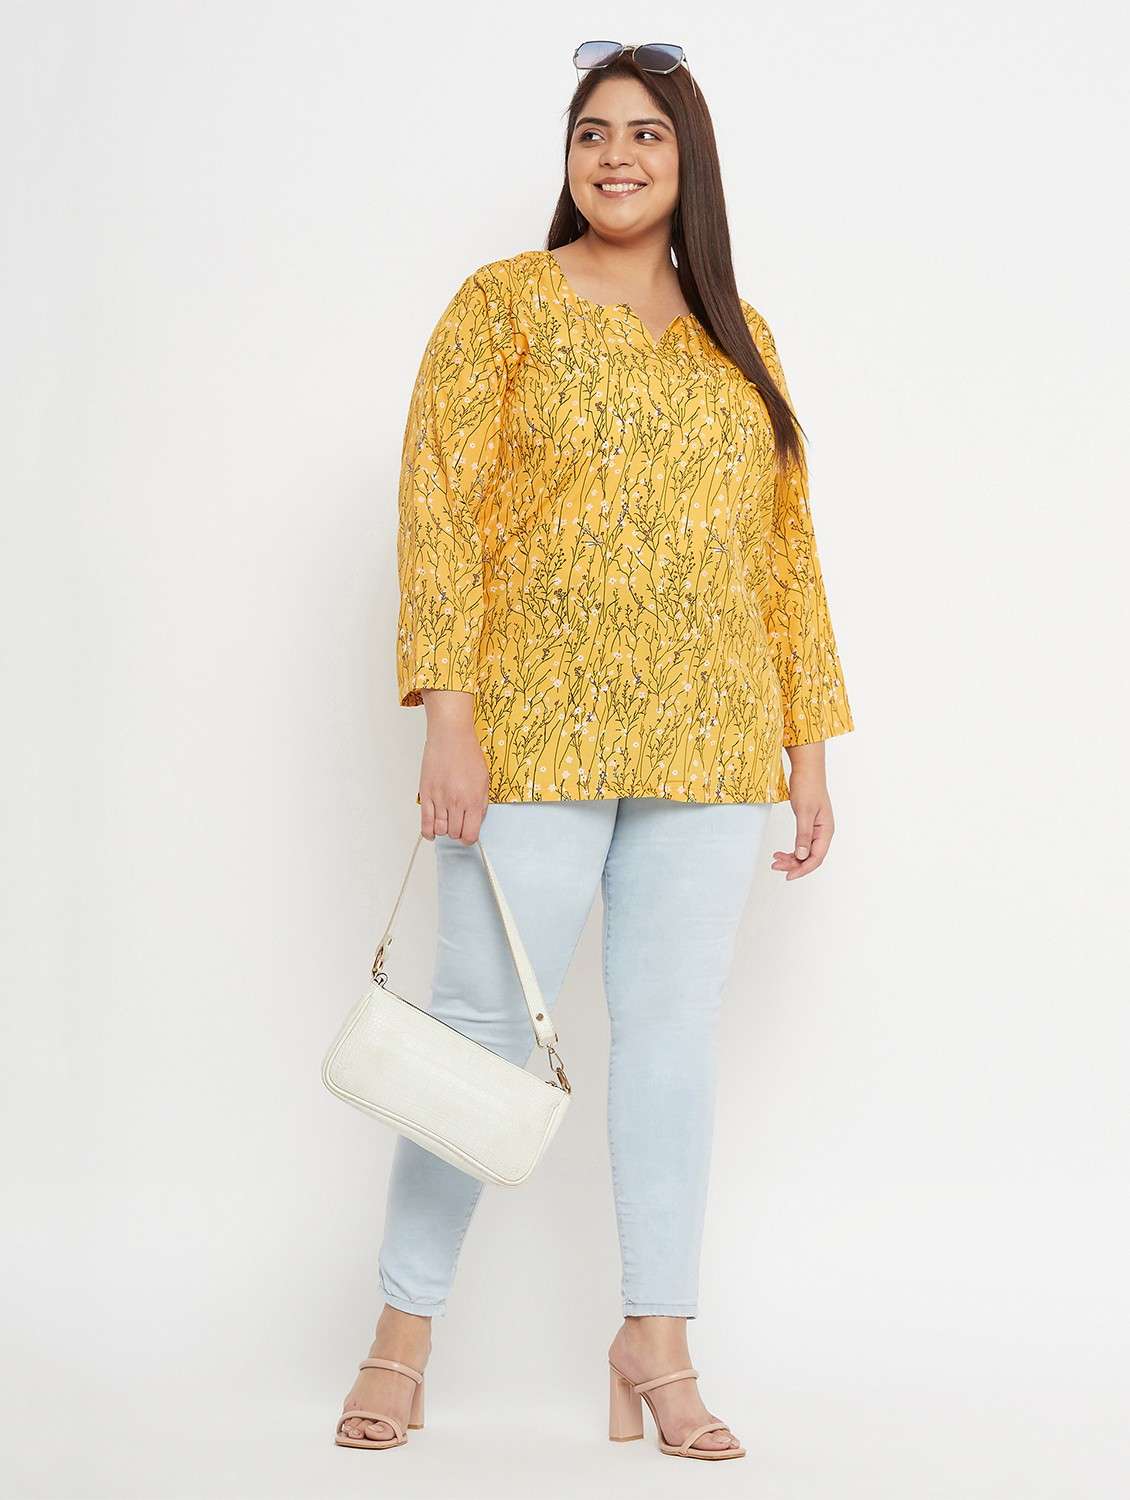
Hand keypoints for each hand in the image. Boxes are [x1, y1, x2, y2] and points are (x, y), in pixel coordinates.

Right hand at [418, 690, 489, 843]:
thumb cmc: (468, 755)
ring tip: (447, 821)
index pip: (470, 835)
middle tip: (458, 823)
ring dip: (444, 829)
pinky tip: (432, 833)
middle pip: (454, 834)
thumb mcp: (484, 780)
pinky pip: (425, 822)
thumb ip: (482, 803)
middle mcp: (456, 803)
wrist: (451, 737)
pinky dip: (428, 832)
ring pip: (440, 830)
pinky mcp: (426, 795)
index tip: (468, 834)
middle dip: (457, 832)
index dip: (469, 838)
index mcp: (474, 801)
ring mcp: (439, 799)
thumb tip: (476, 821)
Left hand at [771, 745, 834, 879]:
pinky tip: (780, 852)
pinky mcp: (809, 825)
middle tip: (775, 866)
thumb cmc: (808, 787)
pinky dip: (791, 849)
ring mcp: (816, 829)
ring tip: (775, 860)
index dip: (802, 869)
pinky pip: (801, 843)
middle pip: (810, 857)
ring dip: (791, 858)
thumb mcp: (804, 812)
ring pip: (804, 852)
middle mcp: (823, 832)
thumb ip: (803, 835)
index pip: (816, 858)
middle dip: (793, 864)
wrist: (807, 769)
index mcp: (825, 831)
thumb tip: (801, 855)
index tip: (788, 876)